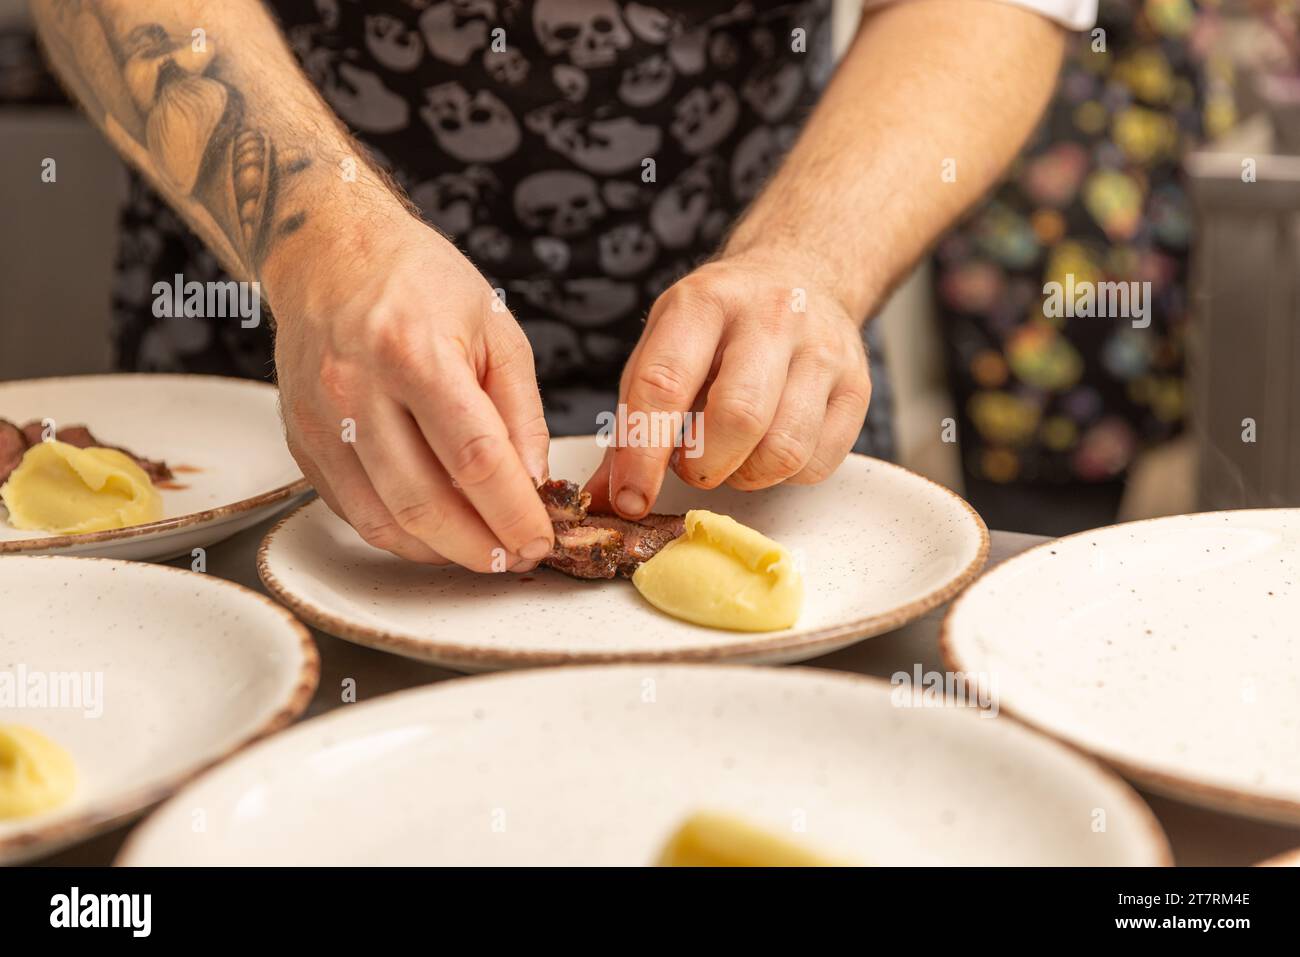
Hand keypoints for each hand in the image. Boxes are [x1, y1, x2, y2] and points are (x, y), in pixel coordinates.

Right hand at [266, 211, 553, 571]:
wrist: (329, 251)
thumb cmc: (419, 281)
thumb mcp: (496, 328)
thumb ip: (519, 412)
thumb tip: (534, 484)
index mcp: (414, 352)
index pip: (474, 458)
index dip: (513, 512)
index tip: (540, 539)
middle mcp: (356, 390)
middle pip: (423, 502)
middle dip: (480, 548)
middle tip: (515, 557)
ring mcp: (320, 421)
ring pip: (383, 522)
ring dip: (440, 552)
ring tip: (481, 549)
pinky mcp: (302, 443)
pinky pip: (353, 512)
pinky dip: (400, 533)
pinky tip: (435, 528)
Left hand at [587, 249, 871, 515]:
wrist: (801, 275)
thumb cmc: (718, 327)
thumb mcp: (663, 348)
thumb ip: (632, 422)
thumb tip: (603, 497)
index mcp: (703, 302)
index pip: (664, 384)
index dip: (643, 454)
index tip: (629, 499)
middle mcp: (769, 317)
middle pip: (738, 418)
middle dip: (703, 466)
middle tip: (692, 464)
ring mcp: (822, 350)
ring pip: (784, 449)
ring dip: (746, 474)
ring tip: (732, 453)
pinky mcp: (858, 385)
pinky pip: (819, 462)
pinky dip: (785, 474)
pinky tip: (769, 445)